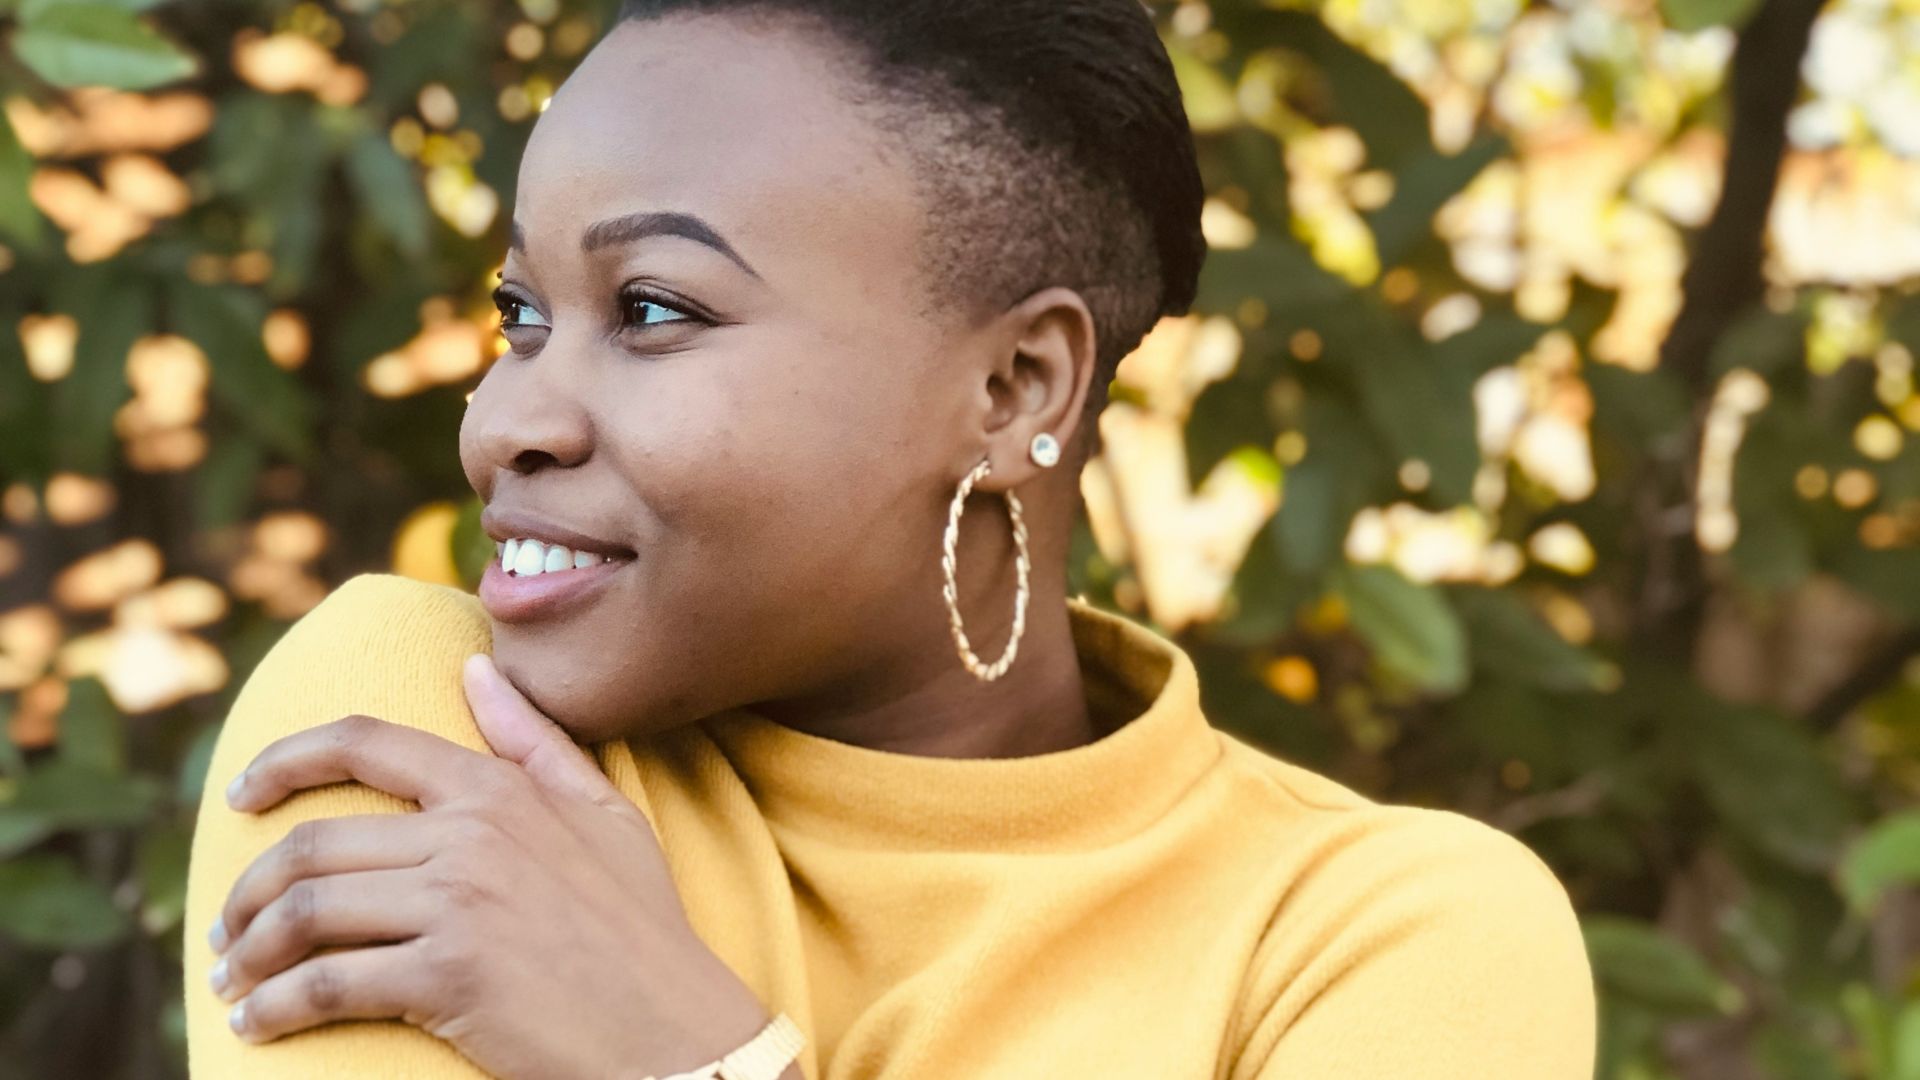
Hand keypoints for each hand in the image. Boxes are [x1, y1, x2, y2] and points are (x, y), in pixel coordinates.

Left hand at [207, 654, 776, 1079]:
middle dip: (250, 892)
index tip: (239, 795)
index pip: (365, 743)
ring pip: (307, 912)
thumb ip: (535, 741)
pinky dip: (274, 1007)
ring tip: (236, 981)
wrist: (676, 1033)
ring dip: (250, 952)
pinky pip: (325, 983)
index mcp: (500, 789)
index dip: (285, 761)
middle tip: (231, 930)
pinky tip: (257, 1025)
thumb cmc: (645, 930)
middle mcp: (472, 833)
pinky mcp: (447, 974)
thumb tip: (476, 669)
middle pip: (313, 844)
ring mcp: (458, 901)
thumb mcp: (606, 816)